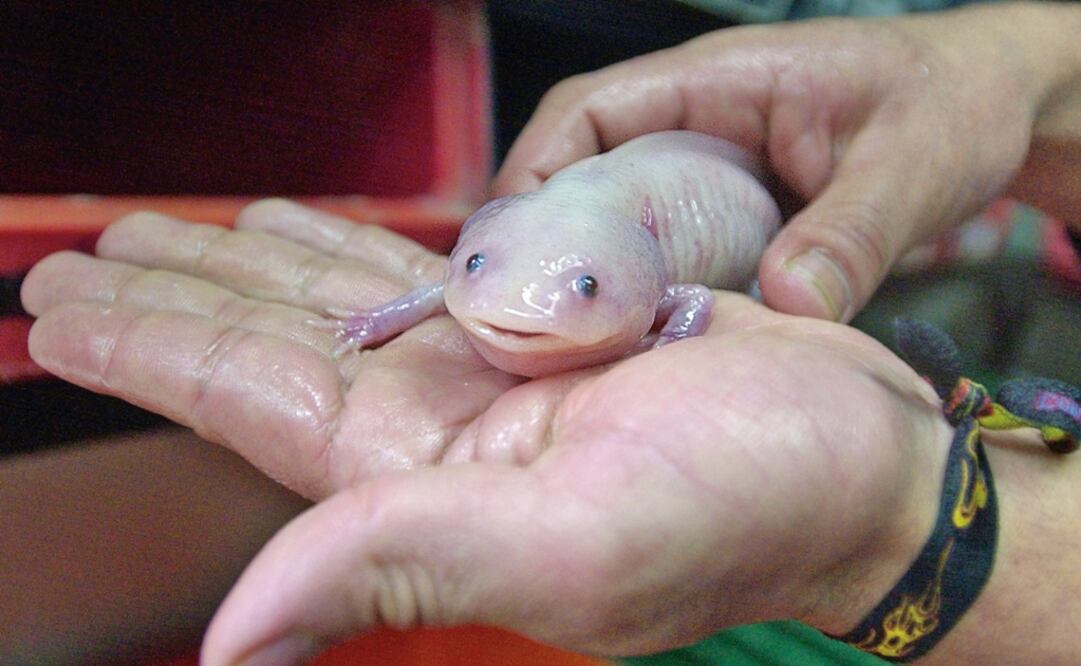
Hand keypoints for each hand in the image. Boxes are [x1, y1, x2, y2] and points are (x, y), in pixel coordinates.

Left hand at [24, 201, 950, 663]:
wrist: (860, 470)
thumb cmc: (752, 508)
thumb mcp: (578, 546)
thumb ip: (405, 568)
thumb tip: (236, 640)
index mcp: (424, 484)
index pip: (249, 403)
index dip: (149, 353)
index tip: (59, 311)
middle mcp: (440, 430)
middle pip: (271, 346)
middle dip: (173, 299)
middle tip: (81, 256)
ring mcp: (489, 376)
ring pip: (336, 304)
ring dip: (249, 265)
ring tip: (175, 232)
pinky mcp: (546, 330)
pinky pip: (423, 280)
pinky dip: (357, 254)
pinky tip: (310, 230)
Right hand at [493, 4, 1077, 320]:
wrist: (991, 107)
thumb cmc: (950, 106)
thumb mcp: (910, 164)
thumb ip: (853, 231)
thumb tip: (788, 305)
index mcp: (716, 82)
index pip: (588, 110)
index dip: (532, 172)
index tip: (507, 250)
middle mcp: (694, 122)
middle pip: (580, 167)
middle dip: (542, 235)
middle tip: (522, 317)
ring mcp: (707, 168)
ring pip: (616, 211)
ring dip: (587, 268)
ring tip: (563, 341)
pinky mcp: (727, 211)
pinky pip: (661, 245)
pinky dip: (639, 287)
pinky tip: (636, 339)